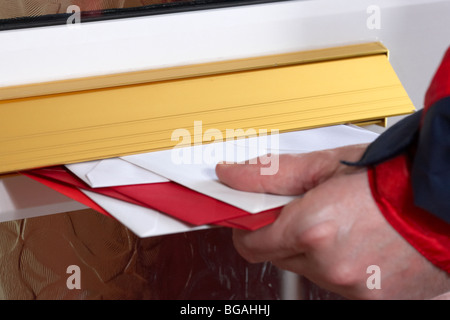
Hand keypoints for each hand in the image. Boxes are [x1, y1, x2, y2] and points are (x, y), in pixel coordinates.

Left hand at [216, 144, 449, 298]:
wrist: (444, 197)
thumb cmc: (393, 176)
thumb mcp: (325, 165)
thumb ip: (270, 174)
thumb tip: (231, 175)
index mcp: (313, 229)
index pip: (250, 243)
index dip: (248, 227)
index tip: (251, 216)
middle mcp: (330, 264)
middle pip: (279, 256)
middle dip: (286, 233)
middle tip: (310, 209)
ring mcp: (352, 286)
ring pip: (310, 269)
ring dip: (316, 249)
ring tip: (345, 223)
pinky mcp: (372, 300)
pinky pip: (338, 282)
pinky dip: (341, 263)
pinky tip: (361, 241)